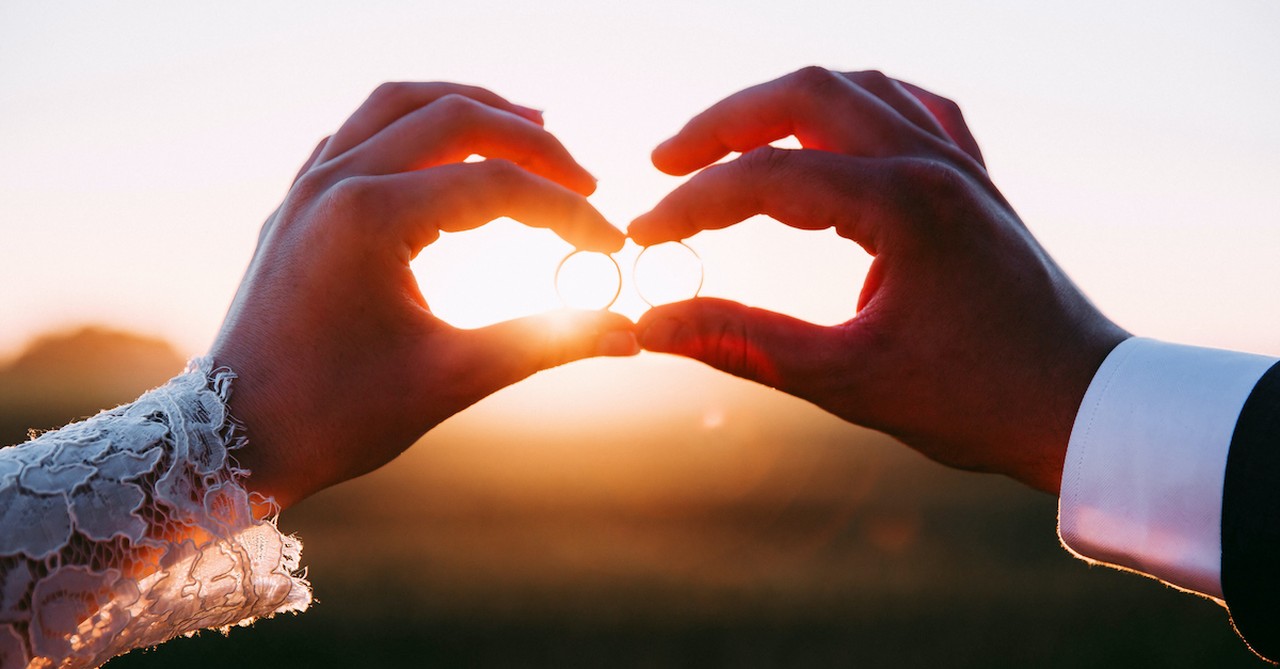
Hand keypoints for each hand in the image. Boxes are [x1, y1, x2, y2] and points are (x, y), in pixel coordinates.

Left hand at [210, 82, 636, 508]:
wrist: (234, 440)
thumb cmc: (336, 416)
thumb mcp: (452, 379)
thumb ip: (546, 344)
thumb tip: (630, 336)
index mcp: (370, 218)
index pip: (498, 187)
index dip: (567, 212)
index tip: (611, 246)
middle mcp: (335, 182)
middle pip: (454, 118)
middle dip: (531, 143)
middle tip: (584, 181)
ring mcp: (309, 184)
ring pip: (400, 103)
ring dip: (471, 108)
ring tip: (532, 127)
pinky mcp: (298, 200)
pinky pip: (362, 128)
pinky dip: (416, 124)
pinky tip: (448, 149)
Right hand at [629, 67, 1128, 492]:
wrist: (1084, 407)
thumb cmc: (978, 401)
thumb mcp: (848, 381)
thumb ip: (742, 345)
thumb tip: (651, 326)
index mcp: (903, 206)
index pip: (765, 179)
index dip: (690, 204)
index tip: (642, 236)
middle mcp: (932, 164)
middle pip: (805, 95)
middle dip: (722, 123)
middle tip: (664, 162)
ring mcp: (959, 164)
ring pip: (854, 88)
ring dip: (781, 106)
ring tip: (726, 145)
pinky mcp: (974, 180)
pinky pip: (910, 108)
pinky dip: (855, 107)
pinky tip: (831, 130)